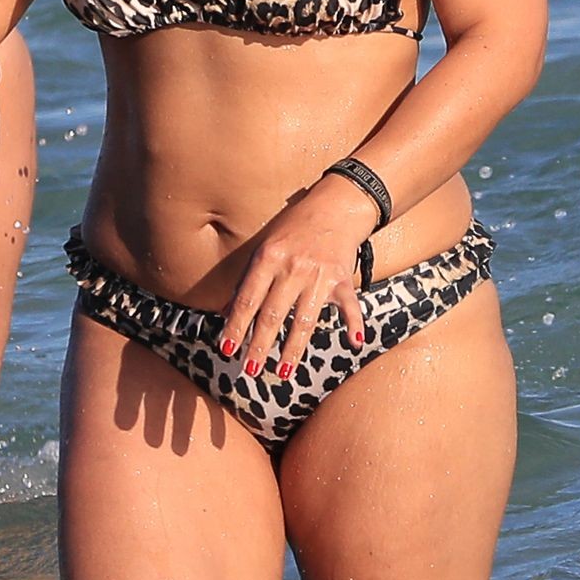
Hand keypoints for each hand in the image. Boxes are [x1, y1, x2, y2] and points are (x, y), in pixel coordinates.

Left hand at [218, 180, 377, 379]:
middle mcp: (293, 268)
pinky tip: (353, 342)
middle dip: (259, 345)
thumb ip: (247, 281)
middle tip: (249, 370)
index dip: (236, 325)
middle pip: (273, 314)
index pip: (248, 299)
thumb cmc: (293, 230)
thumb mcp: (264, 249)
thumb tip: (224, 312)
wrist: (334, 208)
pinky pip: (349, 305)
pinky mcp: (343, 279)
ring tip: (282, 372)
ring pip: (305, 319)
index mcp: (268, 259)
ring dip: (293, 348)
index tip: (226, 349)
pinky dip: (354, 323)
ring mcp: (319, 275)